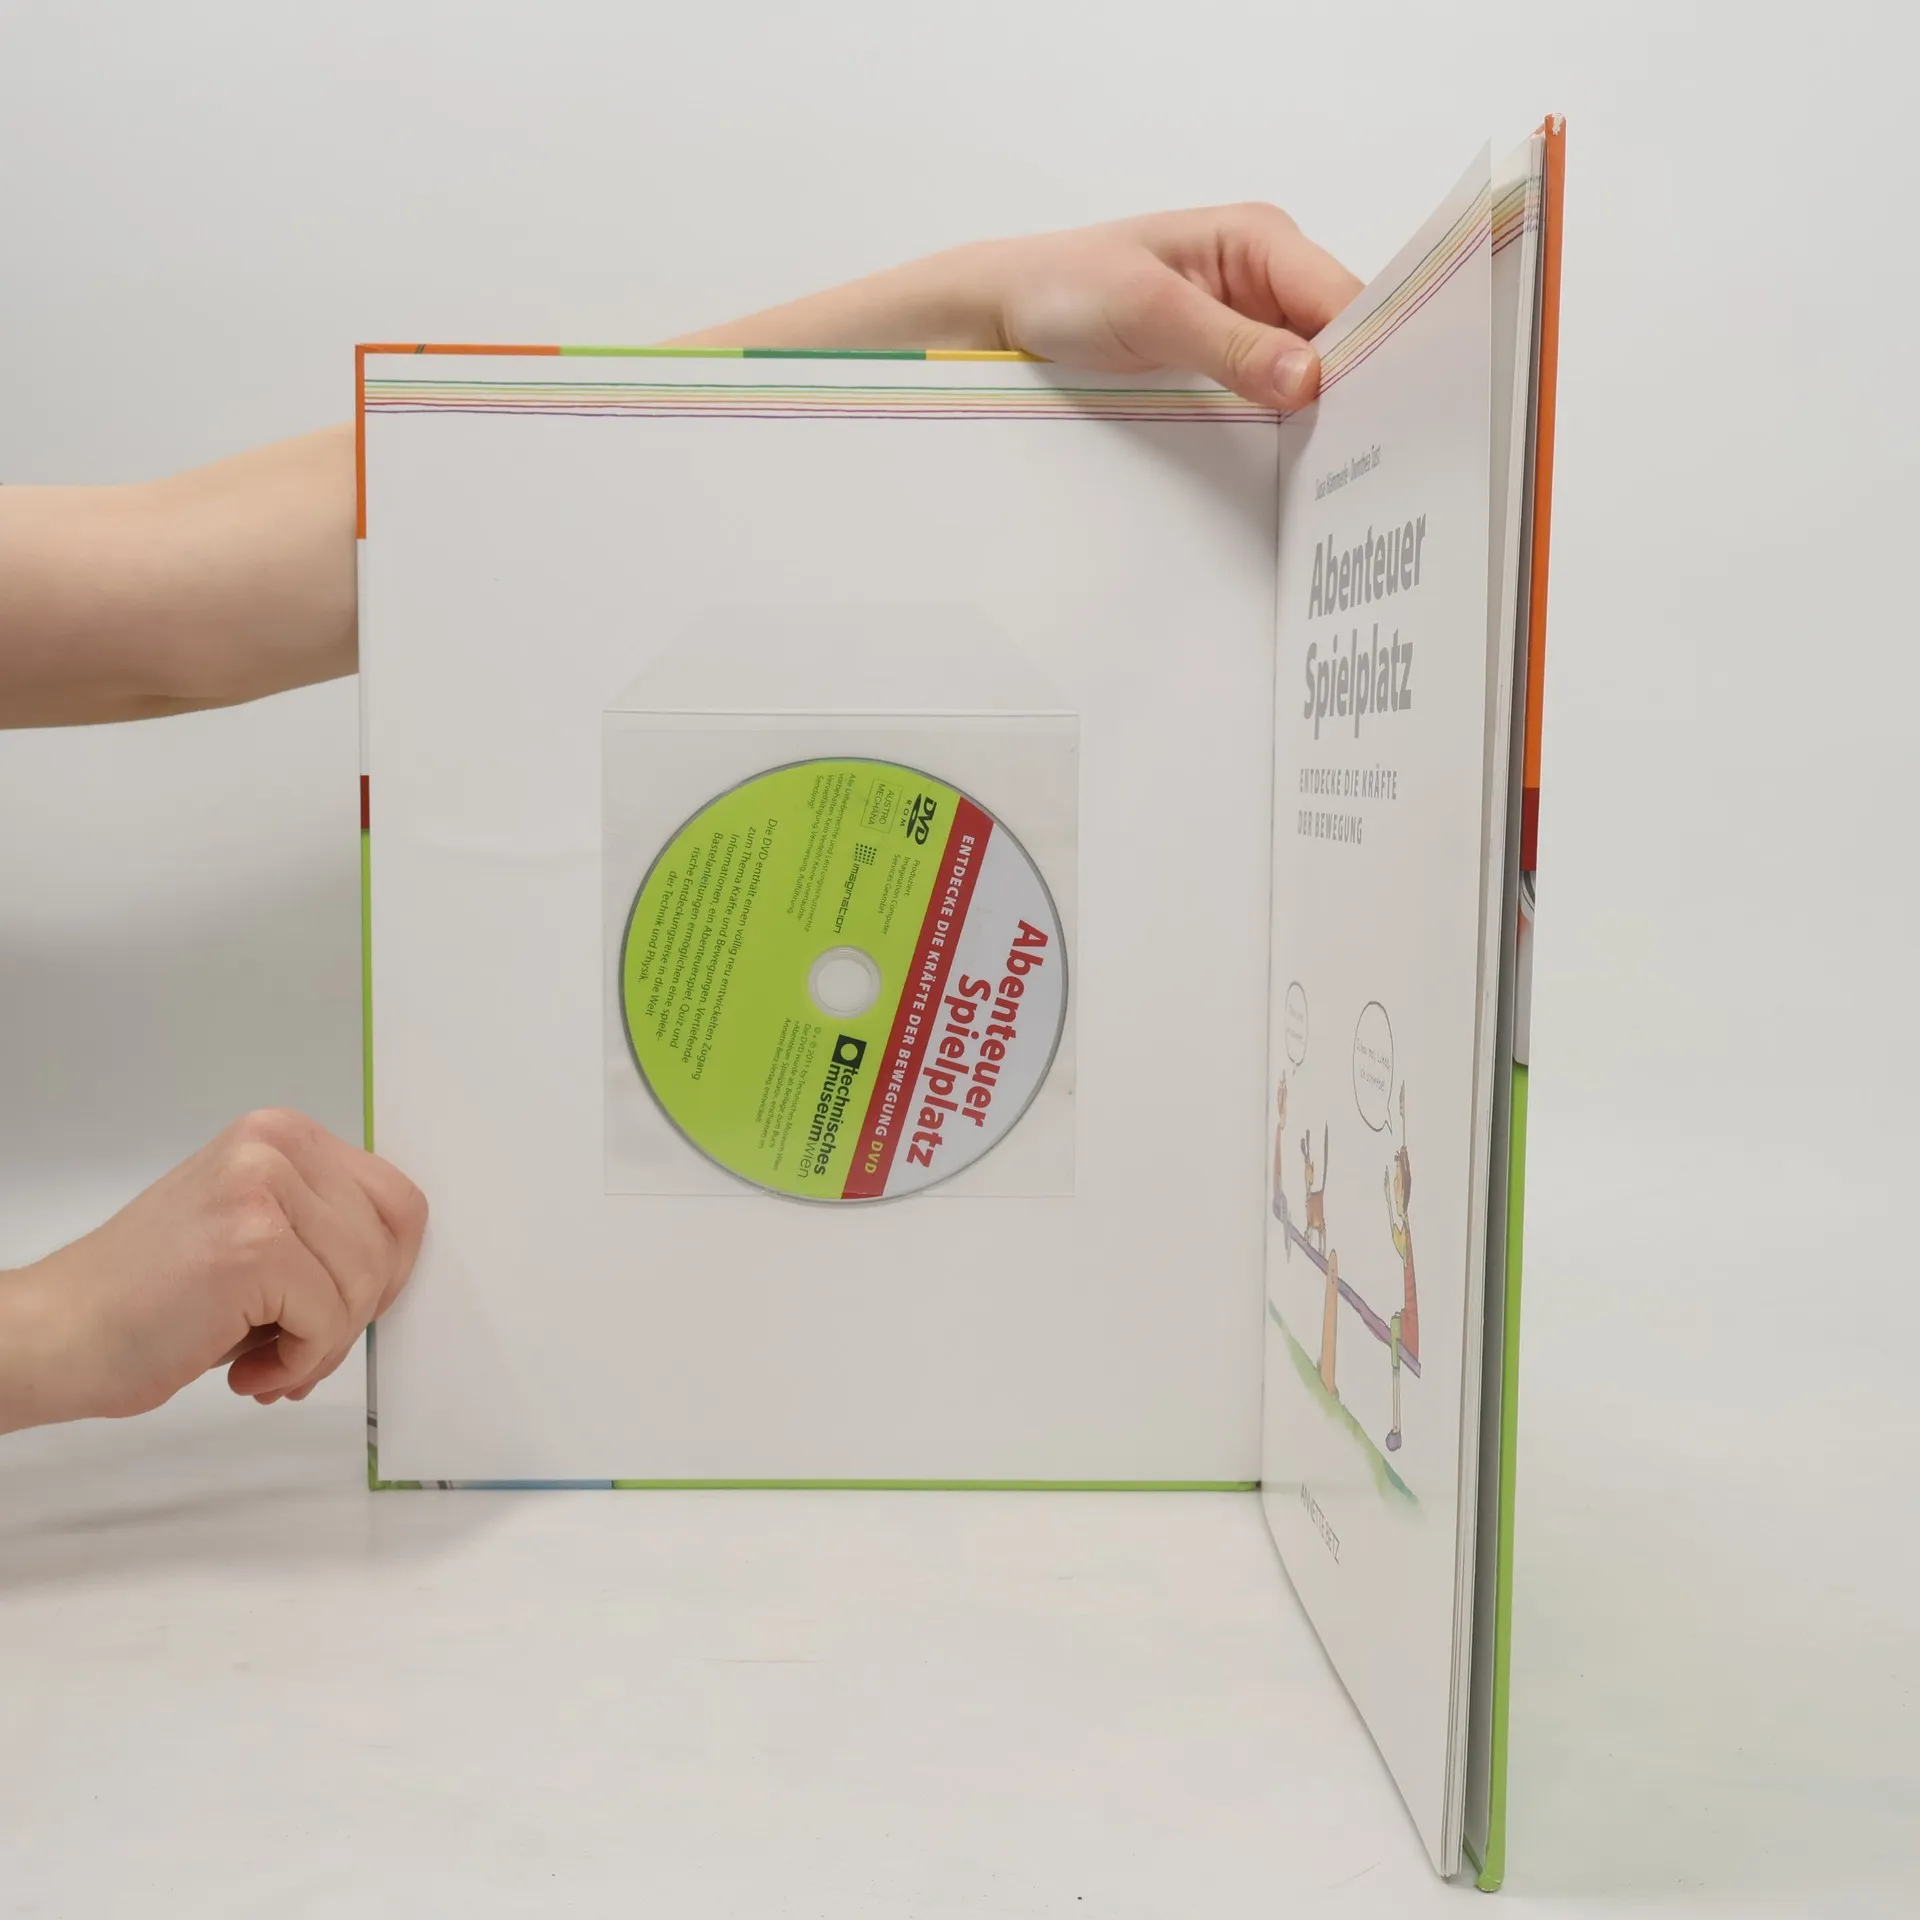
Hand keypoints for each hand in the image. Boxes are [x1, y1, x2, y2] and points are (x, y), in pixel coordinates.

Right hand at [0, 1109, 425, 1433]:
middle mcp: (275, 1146)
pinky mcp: (253, 1245)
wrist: (56, 1334)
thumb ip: (324, 1231)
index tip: (347, 1307)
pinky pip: (328, 1318)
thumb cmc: (150, 1298)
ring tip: (267, 1360)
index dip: (387, 1269)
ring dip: (324, 1344)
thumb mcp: (256, 1232)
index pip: (398, 1200)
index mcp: (282, 1135)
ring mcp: (264, 1190)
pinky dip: (299, 1362)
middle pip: (390, 1242)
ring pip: (363, 1284)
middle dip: (356, 1311)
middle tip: (302, 1346)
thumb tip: (394, 1268)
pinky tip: (248, 1369)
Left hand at [673, 202, 1364, 411]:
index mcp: (1260, 238)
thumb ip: (1232, 345)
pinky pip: (1280, 389)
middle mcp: (1268, 274)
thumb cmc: (1066, 288)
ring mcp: (1252, 319)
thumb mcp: (1150, 313)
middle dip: (1359, 387)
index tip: (1388, 412)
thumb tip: (1309, 378)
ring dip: (1328, 410)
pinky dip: (1294, 420)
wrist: (1004, 313)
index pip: (1346, 297)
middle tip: (1375, 454)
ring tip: (1349, 464)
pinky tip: (1306, 456)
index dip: (1373, 353)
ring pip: (1318, 369)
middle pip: (1343, 336)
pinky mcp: (1230, 359)